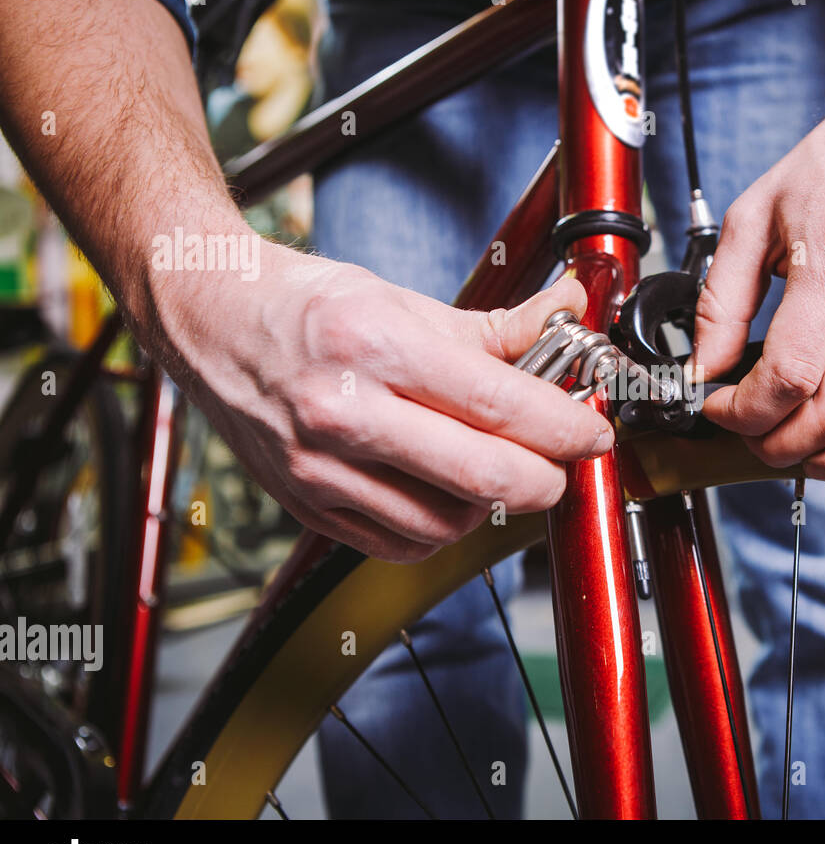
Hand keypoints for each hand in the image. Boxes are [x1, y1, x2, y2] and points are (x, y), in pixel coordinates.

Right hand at [160, 246, 610, 561]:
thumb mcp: (402, 300)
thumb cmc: (304, 307)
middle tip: (564, 461)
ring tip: (500, 468)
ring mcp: (320, 469)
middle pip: (484, 477)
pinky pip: (402, 543)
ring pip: (449, 522)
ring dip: (495, 505)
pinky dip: (444, 527)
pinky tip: (449, 492)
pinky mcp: (309, 506)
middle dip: (548, 478)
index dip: (566, 426)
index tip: (593, 431)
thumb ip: (495, 327)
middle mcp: (342, 413)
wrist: (211, 323)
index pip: (501, 406)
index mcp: (374, 346)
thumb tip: (569, 319)